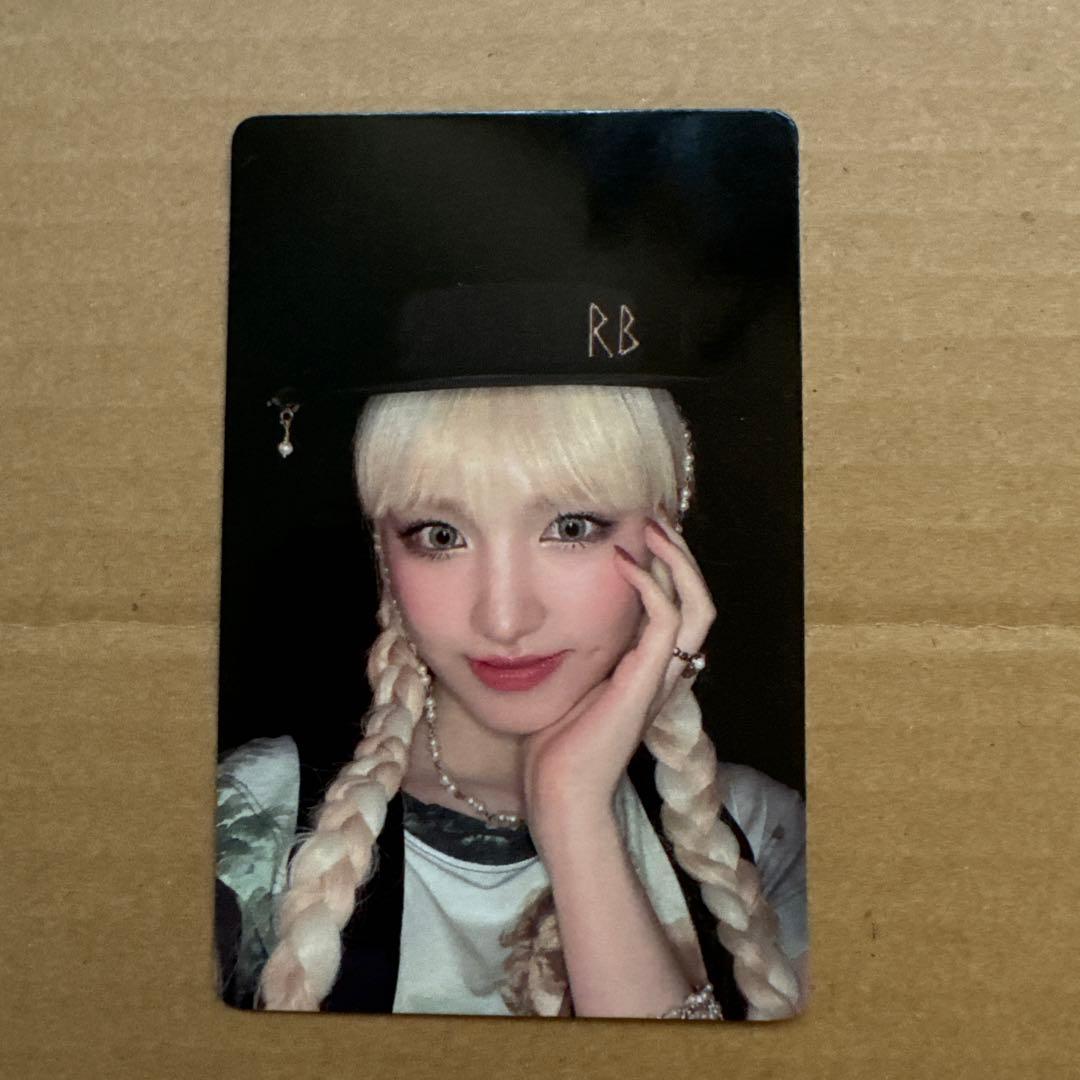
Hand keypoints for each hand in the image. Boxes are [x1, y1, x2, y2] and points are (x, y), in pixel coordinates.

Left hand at [522, 512, 716, 844]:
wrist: (558, 792)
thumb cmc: (554, 744)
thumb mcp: (568, 684)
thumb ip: (577, 652)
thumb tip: (553, 617)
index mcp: (650, 670)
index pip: (679, 607)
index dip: (669, 566)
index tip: (642, 529)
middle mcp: (665, 671)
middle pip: (700, 600)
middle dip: (682, 553)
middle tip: (656, 515)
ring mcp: (661, 677)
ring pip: (698, 606)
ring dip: (678, 560)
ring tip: (652, 525)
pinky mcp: (646, 681)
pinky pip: (667, 621)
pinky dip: (651, 585)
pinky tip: (623, 562)